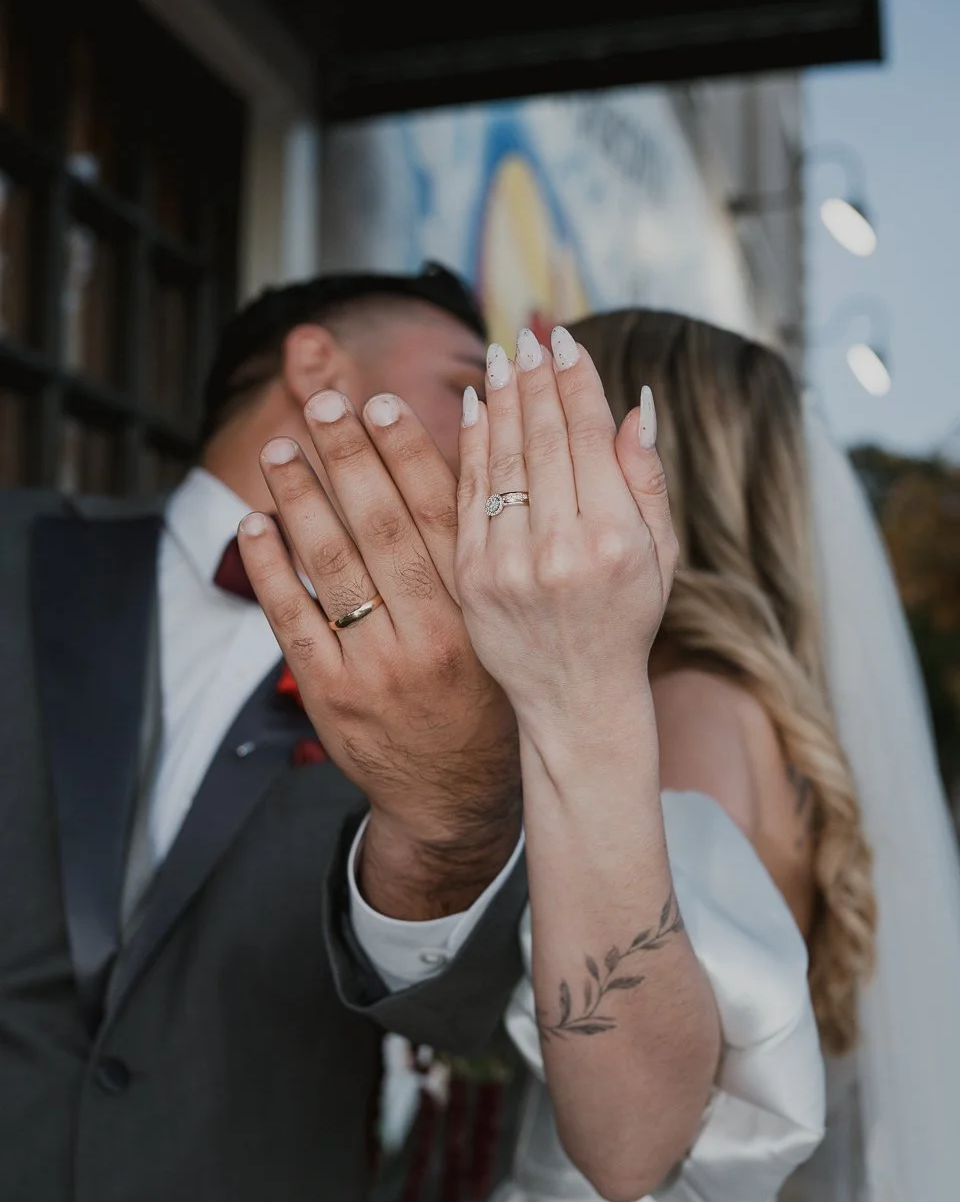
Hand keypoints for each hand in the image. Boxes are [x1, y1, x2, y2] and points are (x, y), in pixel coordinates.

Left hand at [237, 390, 520, 917]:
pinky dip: (271, 570)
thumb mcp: (502, 632)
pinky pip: (293, 622)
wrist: (455, 797)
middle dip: (349, 461)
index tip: (382, 404)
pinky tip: (256, 524)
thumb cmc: (485, 699)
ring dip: (301, 502)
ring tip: (281, 451)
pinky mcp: (332, 696)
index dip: (410, 455)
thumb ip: (484, 555)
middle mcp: (431, 640)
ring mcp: (376, 670)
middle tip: (323, 406)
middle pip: (382, 530)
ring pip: (333, 569)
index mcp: (478, 616)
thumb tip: (478, 462)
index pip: (442, 519)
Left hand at [455, 327, 678, 742]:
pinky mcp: (470, 579)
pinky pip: (467, 496)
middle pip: (541, 440)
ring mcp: (508, 566)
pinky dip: (471, 446)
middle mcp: (560, 550)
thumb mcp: (660, 557)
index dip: (574, 384)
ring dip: (500, 400)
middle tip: (526, 334)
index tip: (565, 343)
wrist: (574, 699)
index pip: (588, 438)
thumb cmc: (626, 621)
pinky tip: (475, 407)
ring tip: (501, 358)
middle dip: (535, 380)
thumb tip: (634, 404)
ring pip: (500, 461)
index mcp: (614, 540)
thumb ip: (646, 480)